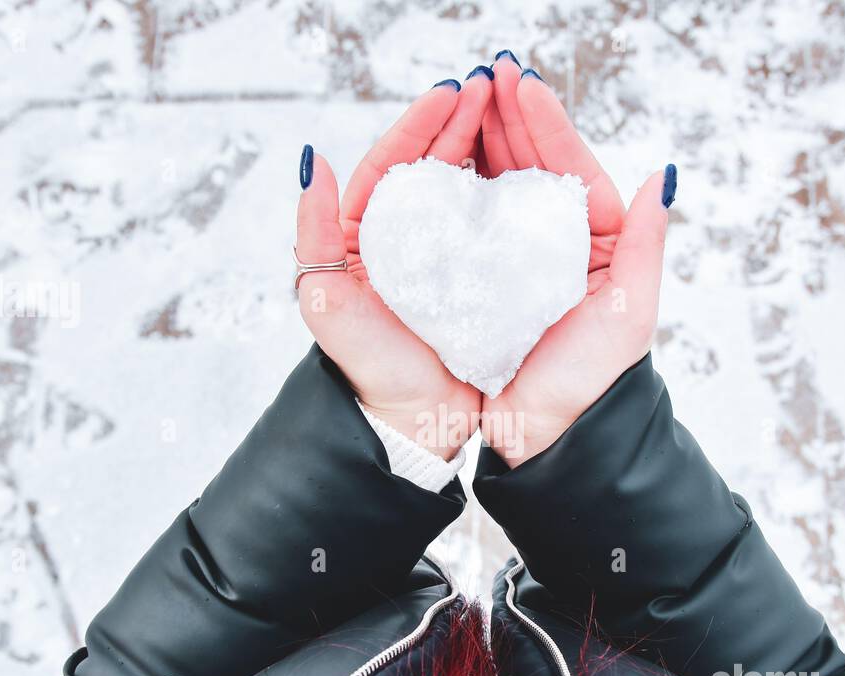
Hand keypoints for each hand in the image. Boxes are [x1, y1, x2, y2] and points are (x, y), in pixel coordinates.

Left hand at [294, 75, 492, 460]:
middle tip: (489, 85)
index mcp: (365, 235)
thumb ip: (312, 235)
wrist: (413, 421)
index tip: (449, 92)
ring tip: (514, 108)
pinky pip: (496, 223)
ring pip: (467, 186)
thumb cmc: (368, 366)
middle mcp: (406, 239)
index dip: (420, 125)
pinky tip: (533, 168)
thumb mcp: (326, 302)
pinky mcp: (479, 276)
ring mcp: (444, 256)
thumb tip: (313, 162)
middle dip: (461, 121)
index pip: (393, 164)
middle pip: (434, 165)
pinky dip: (511, 191)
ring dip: (488, 145)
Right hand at [477, 58, 675, 466]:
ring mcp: (508, 262)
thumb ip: (646, 242)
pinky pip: (459, 226)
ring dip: (477, 141)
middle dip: (506, 117)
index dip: (545, 123)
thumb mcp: (631, 310)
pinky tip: (435, 158)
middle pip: (527, 167)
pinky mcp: (471, 284)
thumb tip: (663, 175)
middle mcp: (549, 245)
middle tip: (486, 71)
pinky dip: (448, 189)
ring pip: (492, 187)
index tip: (522, 82)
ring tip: (460, 97)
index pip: (568, 167)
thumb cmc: (595, 380)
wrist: (549, 437)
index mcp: (592, 242)